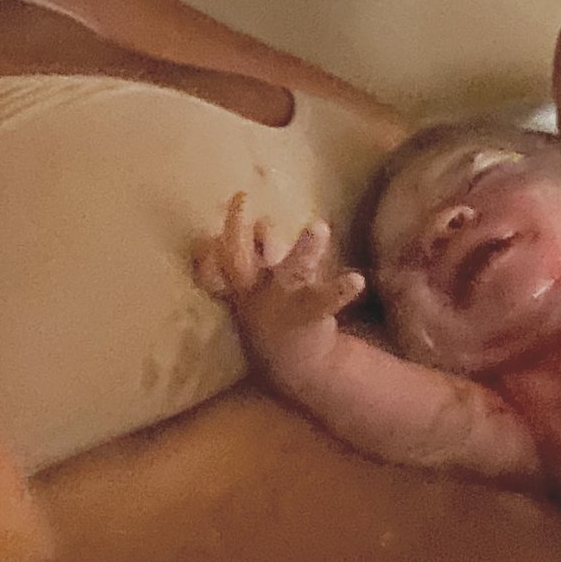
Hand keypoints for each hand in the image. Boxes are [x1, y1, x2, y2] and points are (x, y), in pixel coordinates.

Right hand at [194, 198, 362, 379]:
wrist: (293, 363)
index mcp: (237, 283)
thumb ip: (253, 256)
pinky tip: (356, 279)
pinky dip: (341, 289)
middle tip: (241, 198)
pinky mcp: (310, 312)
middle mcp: (253, 290)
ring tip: (318, 227)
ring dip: (302, 251)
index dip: (204, 247)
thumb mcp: (252, 286)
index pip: (212, 261)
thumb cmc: (273, 311)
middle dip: (236, 229)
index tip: (204, 227)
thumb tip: (259, 224)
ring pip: (289, 272)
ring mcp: (282, 302)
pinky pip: (325, 299)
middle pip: (239, 258)